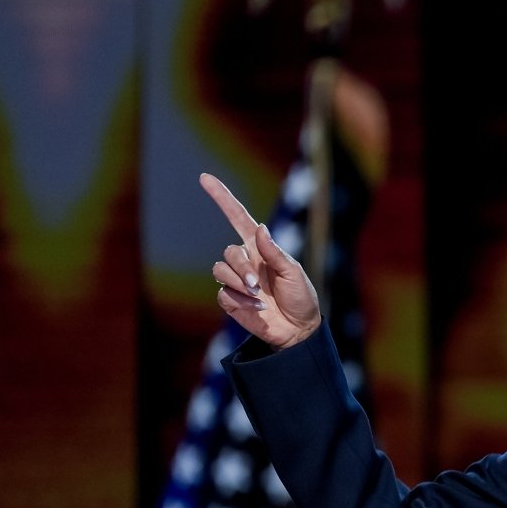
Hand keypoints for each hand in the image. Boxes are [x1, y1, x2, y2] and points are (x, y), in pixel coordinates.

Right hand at [201, 173, 321, 349]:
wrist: (299, 329)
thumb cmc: (301, 297)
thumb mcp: (294, 272)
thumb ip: (275, 252)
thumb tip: (260, 228)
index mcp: (261, 248)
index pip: (237, 218)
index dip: (222, 198)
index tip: (205, 178)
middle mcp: (246, 261)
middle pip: (229, 252)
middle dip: (241, 268)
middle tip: (256, 284)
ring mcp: (236, 281)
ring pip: (220, 270)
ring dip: (238, 282)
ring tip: (257, 294)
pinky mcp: (231, 300)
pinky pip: (223, 294)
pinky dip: (239, 301)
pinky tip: (257, 307)